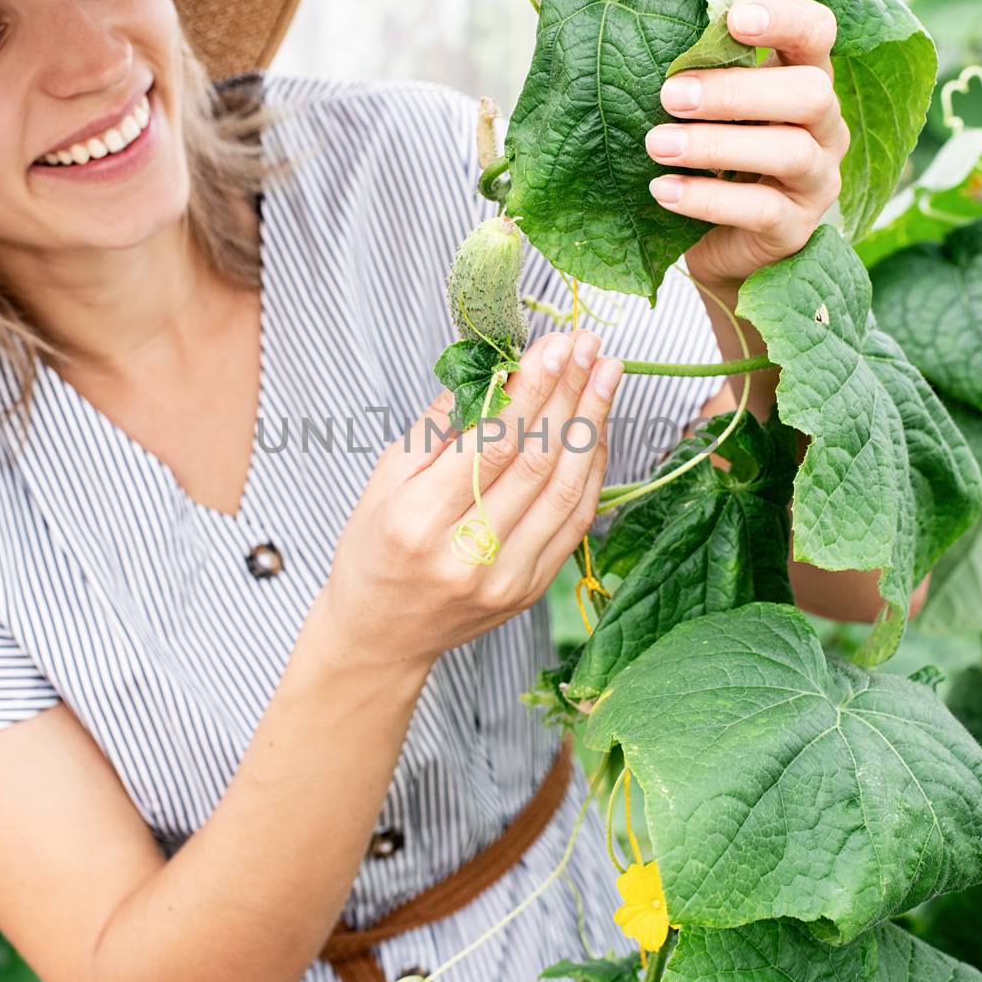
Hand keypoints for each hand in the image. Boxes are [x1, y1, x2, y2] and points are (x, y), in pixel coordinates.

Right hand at [317, 330, 622, 671]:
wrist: (381, 636)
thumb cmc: (374, 549)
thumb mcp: (385, 479)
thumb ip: (440, 425)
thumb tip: (496, 367)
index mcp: (418, 521)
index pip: (492, 445)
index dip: (532, 390)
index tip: (556, 345)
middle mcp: (465, 555)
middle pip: (535, 462)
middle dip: (569, 394)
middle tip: (588, 345)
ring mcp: (505, 579)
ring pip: (564, 490)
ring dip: (592, 424)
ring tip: (606, 373)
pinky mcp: (531, 591)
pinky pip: (574, 521)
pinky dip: (591, 470)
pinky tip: (597, 427)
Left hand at [644, 0, 848, 291]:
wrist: (718, 243)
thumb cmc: (713, 158)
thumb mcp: (711, 109)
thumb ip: (703, 72)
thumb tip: (649, 30)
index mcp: (806, 78)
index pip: (816, 32)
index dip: (785, 19)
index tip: (735, 18)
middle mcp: (826, 127)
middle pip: (809, 93)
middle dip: (736, 92)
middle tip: (670, 96)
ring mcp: (818, 180)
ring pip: (789, 151)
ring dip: (716, 145)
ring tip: (656, 144)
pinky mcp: (795, 229)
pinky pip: (761, 210)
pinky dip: (707, 198)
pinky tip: (663, 190)